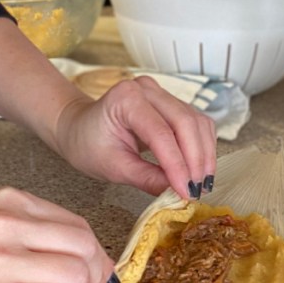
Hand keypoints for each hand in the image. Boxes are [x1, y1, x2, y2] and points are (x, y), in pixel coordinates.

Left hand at [52, 75, 217, 200]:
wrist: (79, 128)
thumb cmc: (88, 144)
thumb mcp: (113, 167)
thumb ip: (147, 179)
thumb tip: (179, 193)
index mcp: (126, 99)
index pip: (161, 133)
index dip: (178, 164)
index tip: (188, 191)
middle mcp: (147, 89)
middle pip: (185, 122)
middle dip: (196, 159)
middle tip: (199, 190)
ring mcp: (161, 93)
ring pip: (196, 121)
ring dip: (204, 154)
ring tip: (202, 183)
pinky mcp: (171, 103)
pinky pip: (196, 122)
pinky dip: (202, 146)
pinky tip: (200, 168)